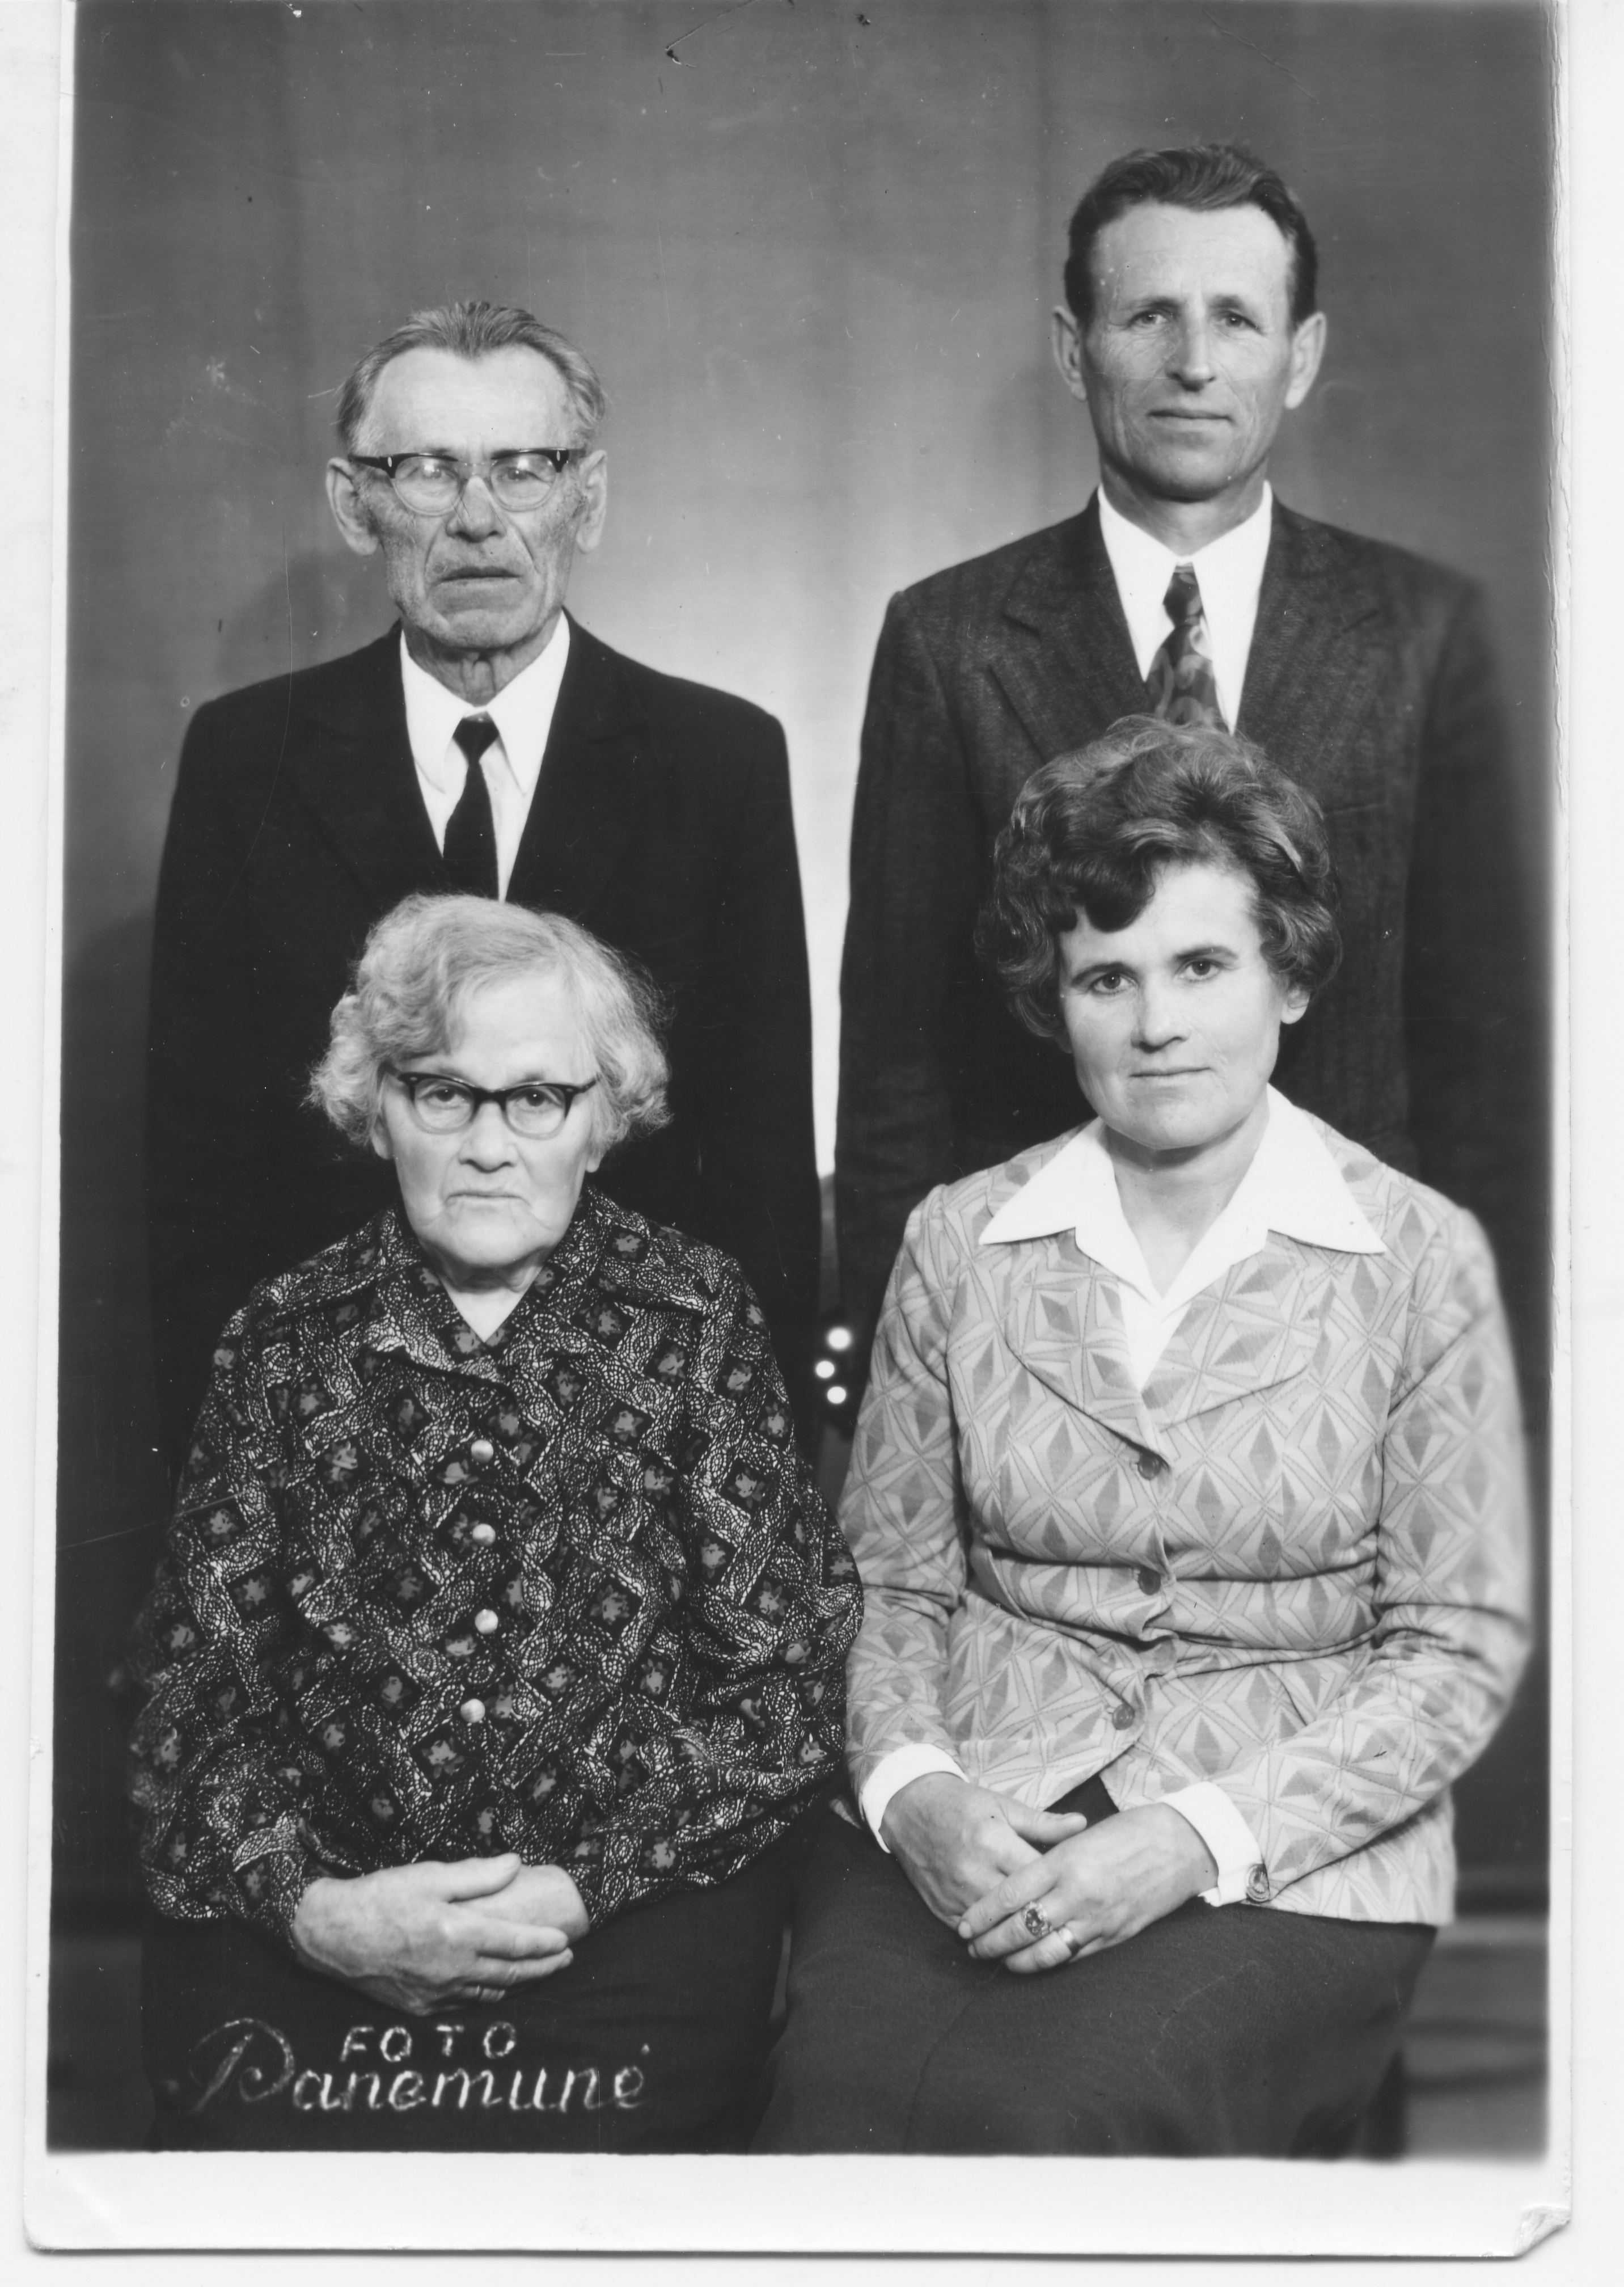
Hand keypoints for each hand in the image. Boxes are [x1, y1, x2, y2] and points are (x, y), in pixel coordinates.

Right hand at [290, 1854, 575, 2013]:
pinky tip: (492, 1986)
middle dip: (543, 1968)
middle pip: (511, 1973)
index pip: (516, 1943)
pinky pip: (463, 2003)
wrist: (331, 1935)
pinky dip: (485, 1994)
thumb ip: (477, 1874)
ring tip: (536, 1972)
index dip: (545, 1945)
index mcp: (459, 1936)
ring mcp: (436, 1994)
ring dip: (517, 1983)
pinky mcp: (419, 2007)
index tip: (566, 1941)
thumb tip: (515, 1863)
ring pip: (490, 1992)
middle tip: (566, 1960)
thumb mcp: (430, 1875)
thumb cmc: (381, 1898)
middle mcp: (453, 1971)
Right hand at [880, 1773, 1090, 1926]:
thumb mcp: (1003, 1805)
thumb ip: (1043, 1823)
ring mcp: (956, 1894)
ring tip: (1044, 1934)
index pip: (1036, 1877)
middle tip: (1066, 1919)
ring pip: (997, 1928)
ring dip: (1020, 1932)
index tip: (1075, 1891)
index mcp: (993, 1842)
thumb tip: (1082, 1824)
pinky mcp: (941, 1908)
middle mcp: (974, 1872)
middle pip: (1019, 1908)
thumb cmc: (962, 1804)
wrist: (911, 1809)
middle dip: (1044, 1915)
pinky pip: (974, 1933)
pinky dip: (992, 1936)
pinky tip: (1010, 1937)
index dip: (1058, 1887)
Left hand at [956, 1803, 1217, 1973]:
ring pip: (1045, 1952)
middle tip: (973, 1947)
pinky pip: (1074, 1957)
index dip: (984, 1915)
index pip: (1011, 1894)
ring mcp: (1098, 1919)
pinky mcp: (1116, 1937)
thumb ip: (1049, 1860)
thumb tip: (1017, 1881)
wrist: (1180, 1846)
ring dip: (1016, 1961)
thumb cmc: (1129, 1833)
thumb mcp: (1080, 1837)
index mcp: (1065, 1862)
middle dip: (992, 1942)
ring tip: (999, 1961)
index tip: (965, 1925)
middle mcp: (1078, 1893)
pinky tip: (1034, 1963)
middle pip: (1022, 1927)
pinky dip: (1050, 1963)